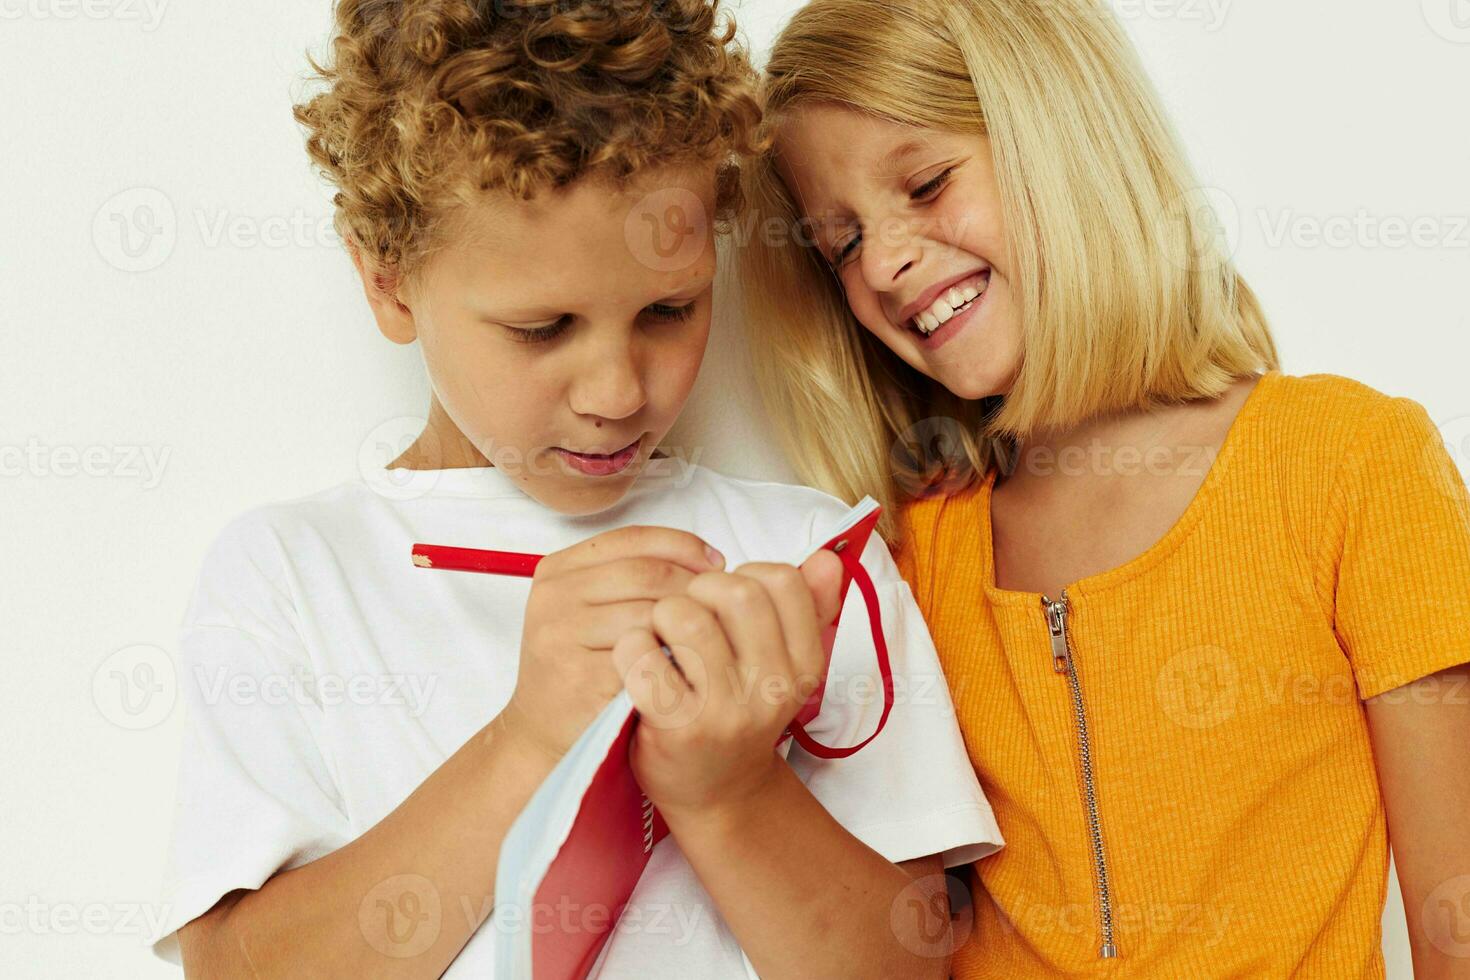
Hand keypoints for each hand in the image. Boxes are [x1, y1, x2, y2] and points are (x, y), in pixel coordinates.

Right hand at [502, 526, 725, 763]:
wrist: (547, 736)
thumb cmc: (585, 670)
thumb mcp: (598, 612)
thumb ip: (638, 578)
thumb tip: (711, 562)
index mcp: (558, 571)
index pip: (634, 538)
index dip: (684, 546)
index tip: (716, 564)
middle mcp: (554, 597)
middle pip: (648, 573)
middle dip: (694, 587)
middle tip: (718, 609)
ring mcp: (562, 637)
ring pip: (651, 614)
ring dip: (688, 627)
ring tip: (704, 641)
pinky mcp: (581, 677)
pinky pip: (647, 658)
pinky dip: (674, 662)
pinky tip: (687, 671)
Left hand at [611, 549, 844, 815]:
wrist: (719, 793)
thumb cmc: (742, 711)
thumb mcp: (786, 664)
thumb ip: (810, 607)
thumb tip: (826, 558)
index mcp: (805, 663)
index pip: (782, 580)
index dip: (744, 575)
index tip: (727, 602)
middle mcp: (773, 687)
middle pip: (734, 592)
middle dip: (699, 589)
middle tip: (687, 614)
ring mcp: (725, 710)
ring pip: (684, 616)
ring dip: (661, 616)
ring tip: (661, 638)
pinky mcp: (677, 727)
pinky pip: (642, 656)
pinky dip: (631, 648)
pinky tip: (639, 663)